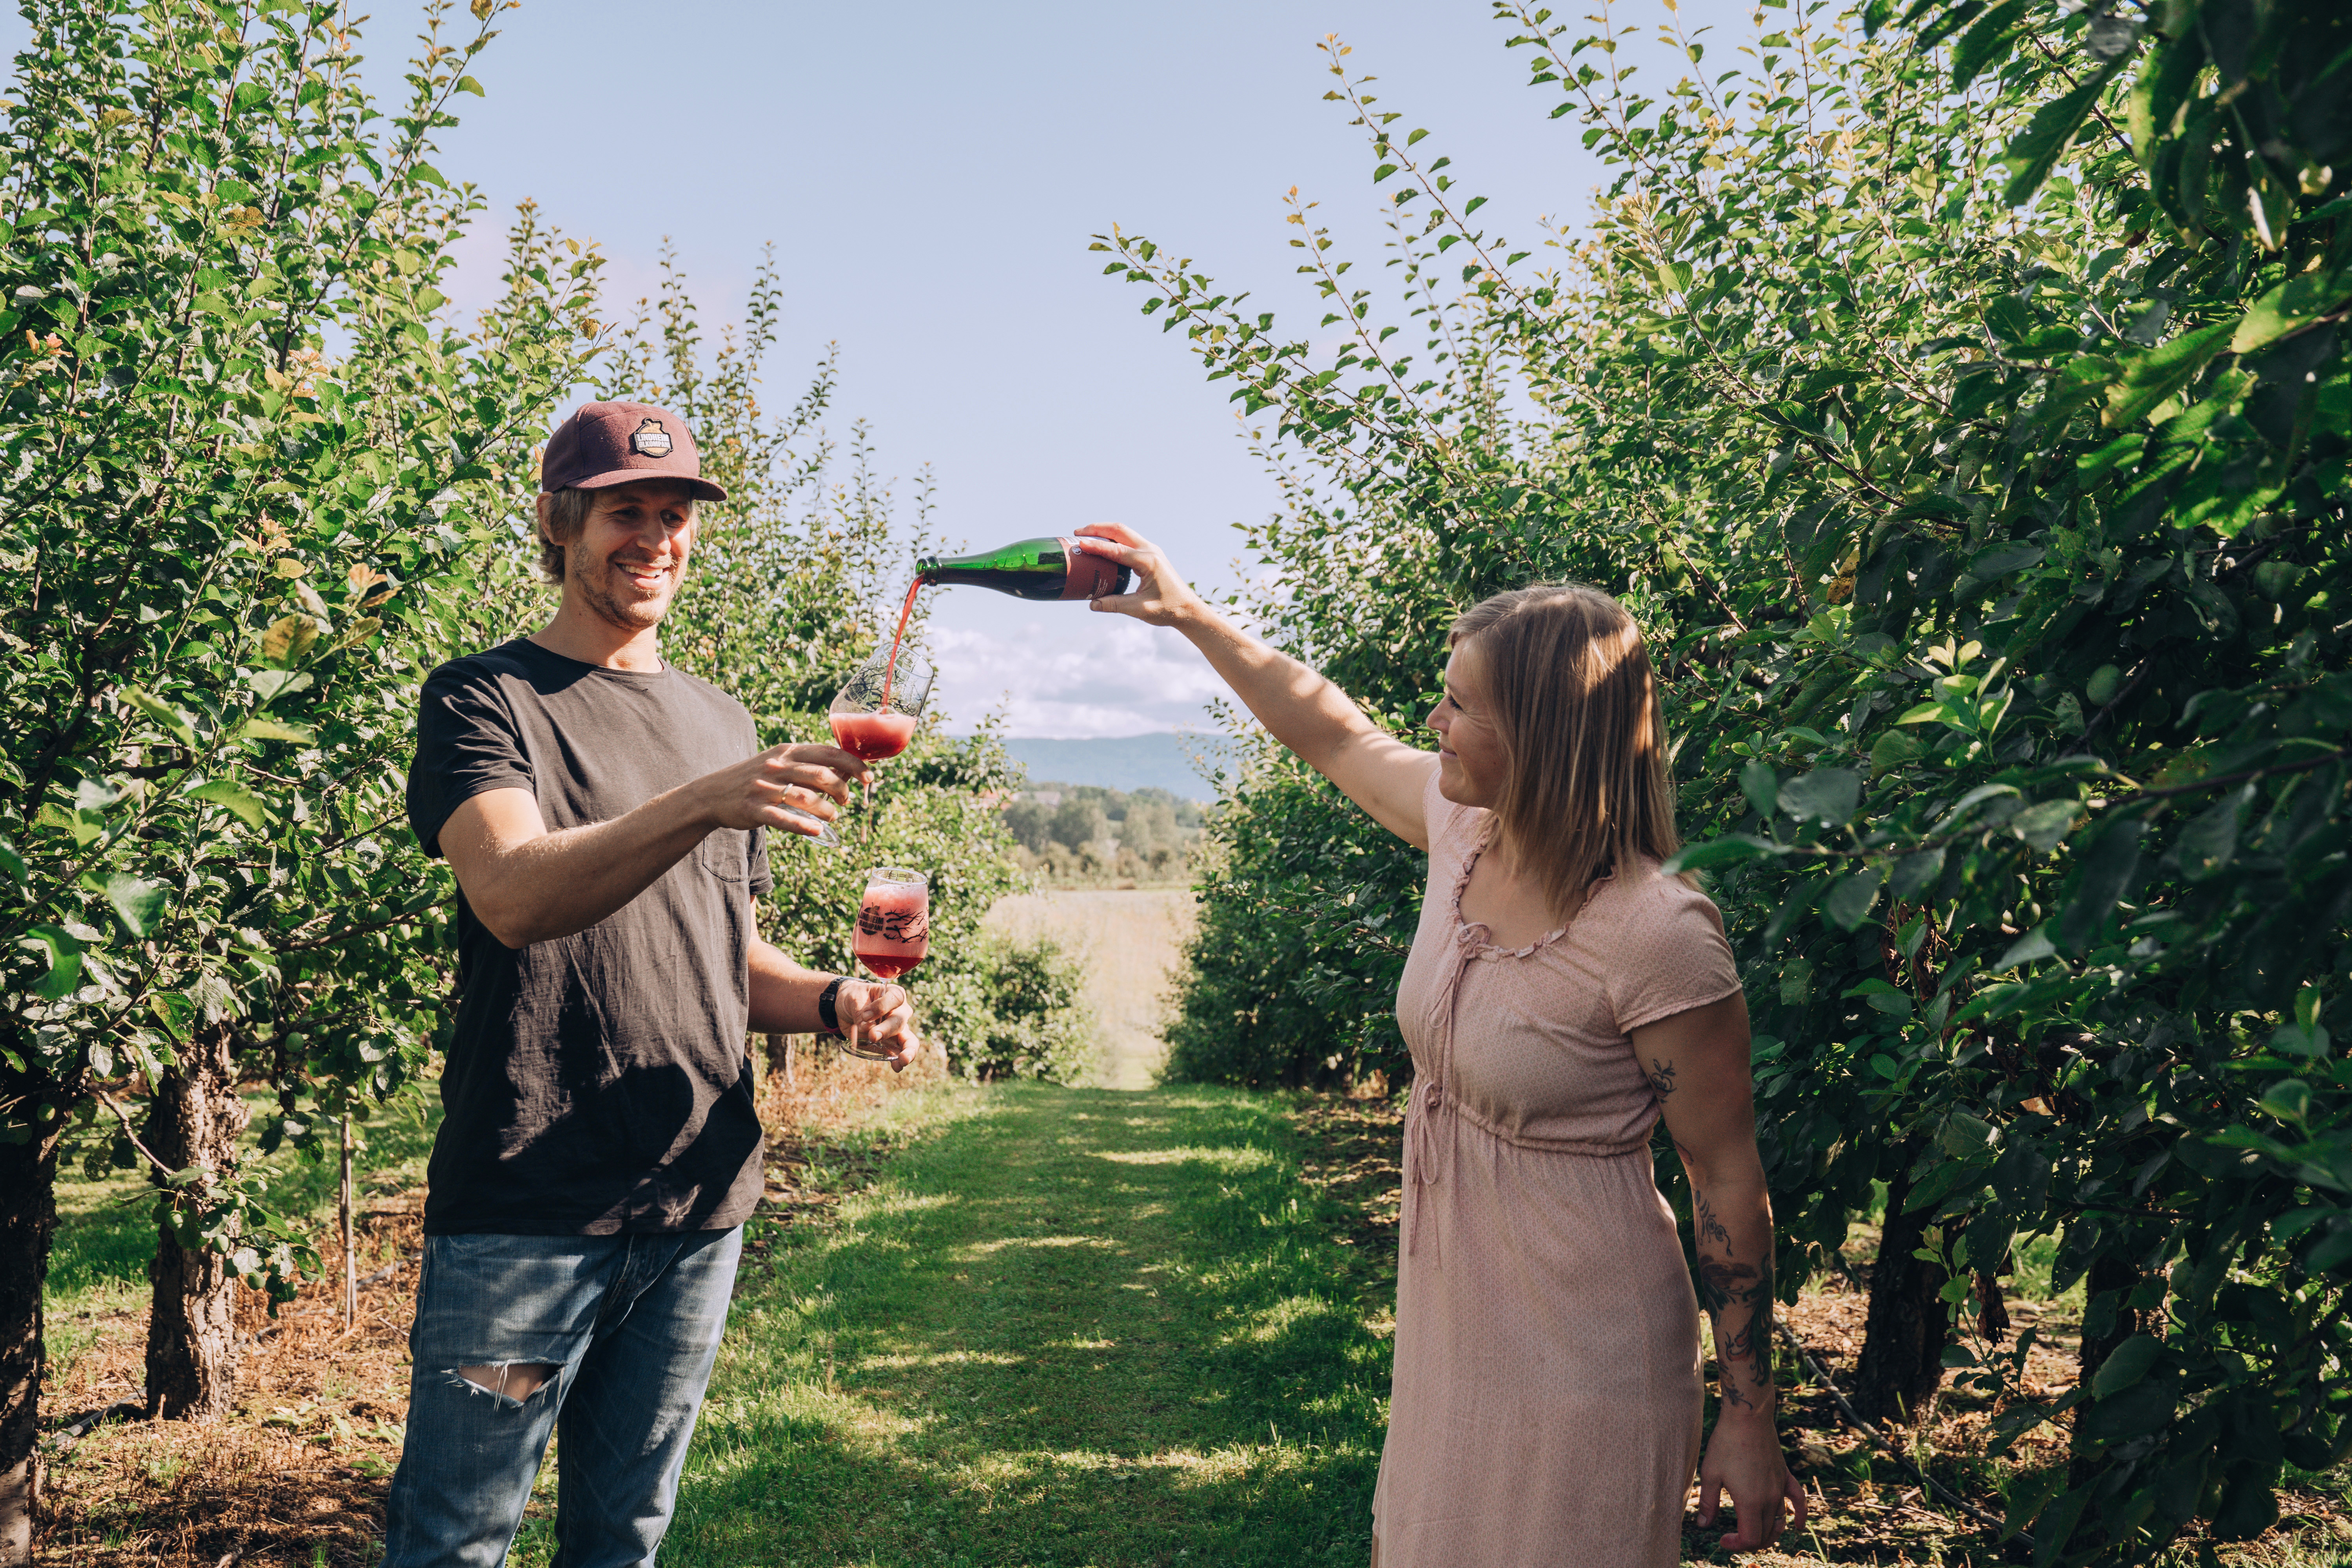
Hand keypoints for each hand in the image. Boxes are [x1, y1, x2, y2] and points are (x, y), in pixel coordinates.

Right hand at [697, 743, 868, 838]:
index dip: (853, 764)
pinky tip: (817, 830)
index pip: (828, 752)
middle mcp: (776, 766)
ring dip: (826, 810)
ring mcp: (764, 788)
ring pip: (805, 797)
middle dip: (841, 789)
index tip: (869, 777)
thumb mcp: (780, 763)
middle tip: (846, 801)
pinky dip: (803, 825)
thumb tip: (847, 770)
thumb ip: (810, 764)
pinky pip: (783, 818)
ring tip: (832, 817)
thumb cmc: (756, 779)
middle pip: (821, 774)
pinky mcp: (754, 809)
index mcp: (788, 751)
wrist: (712, 794)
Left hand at [838, 979, 917, 1071]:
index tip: (865, 1015)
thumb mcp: (853, 998)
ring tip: (904, 1059)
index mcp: (893, 995)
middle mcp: (900, 1011)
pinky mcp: (891, 1043)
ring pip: (908, 1039)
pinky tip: (897, 1067)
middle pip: (900, 1020)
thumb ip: (860, 1011)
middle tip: (873, 1036)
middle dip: (887, 1029)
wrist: (846, 1010)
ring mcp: (898, 1029)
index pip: (896, 999)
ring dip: (907, 1050)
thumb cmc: (854, 998)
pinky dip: (898, 1061)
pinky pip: (899, 1052)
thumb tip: (866, 1027)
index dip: (882, 1007)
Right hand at [1070, 524, 1203, 627]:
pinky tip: (1102, 546)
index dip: (1096, 547)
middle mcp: (1150, 551)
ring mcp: (1152, 551)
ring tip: (1086, 536)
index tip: (1079, 544)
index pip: (1117, 550)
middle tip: (1078, 533)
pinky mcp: (1151, 555)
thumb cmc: (1169, 609)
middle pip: (1120, 530)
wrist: (1188, 609)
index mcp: (1148, 561)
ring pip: (1125, 533)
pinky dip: (1113, 539)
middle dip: (1098, 529)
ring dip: (1105, 531)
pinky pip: (1129, 541)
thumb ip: (1115, 605)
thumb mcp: (1140, 609)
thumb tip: (1092, 604)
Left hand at [1697, 1412, 1808, 1552]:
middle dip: (1751, 1542)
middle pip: (1766, 1534)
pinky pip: (1798, 1500)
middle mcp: (1769, 1498)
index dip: (1736, 1545)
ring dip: (1770, 1533)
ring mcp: (1779, 1487)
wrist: (1747, 1417)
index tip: (1722, 1538)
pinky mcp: (1784, 1475)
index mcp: (1750, 1502)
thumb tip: (1703, 1525)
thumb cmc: (1726, 1443)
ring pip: (1780, 1521)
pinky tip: (1798, 1526)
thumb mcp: (1710, 1474)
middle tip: (1734, 1537)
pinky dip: (1800, 1515)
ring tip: (1755, 1535)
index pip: (1751, 1539)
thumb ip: (1707, 1503)